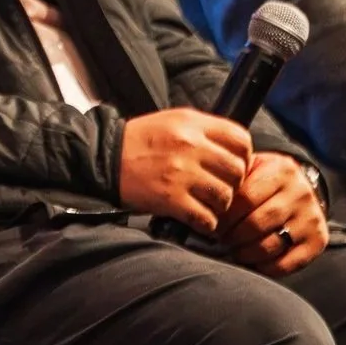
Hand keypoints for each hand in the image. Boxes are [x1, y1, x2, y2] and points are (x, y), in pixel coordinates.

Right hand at [118, 108, 252, 233]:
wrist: (102, 159)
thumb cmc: (138, 142)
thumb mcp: (172, 121)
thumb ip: (204, 131)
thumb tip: (235, 150)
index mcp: (192, 124)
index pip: (241, 139)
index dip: (243, 156)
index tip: (232, 165)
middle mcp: (190, 146)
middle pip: (237, 170)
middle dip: (232, 183)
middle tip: (219, 188)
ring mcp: (181, 173)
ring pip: (226, 197)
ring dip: (219, 205)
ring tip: (205, 203)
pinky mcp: (171, 199)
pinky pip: (207, 219)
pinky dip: (205, 223)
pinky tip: (196, 217)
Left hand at [216, 154, 327, 274]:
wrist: (305, 187)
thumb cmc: (267, 180)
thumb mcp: (253, 167)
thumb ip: (232, 178)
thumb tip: (202, 203)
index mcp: (281, 170)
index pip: (244, 198)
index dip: (223, 216)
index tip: (210, 223)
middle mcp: (300, 193)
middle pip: (256, 224)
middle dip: (231, 236)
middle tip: (219, 239)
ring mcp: (311, 218)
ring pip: (269, 245)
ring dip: (244, 253)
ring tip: (232, 251)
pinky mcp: (318, 241)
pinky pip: (287, 263)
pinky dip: (265, 267)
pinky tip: (252, 262)